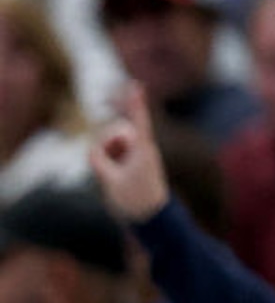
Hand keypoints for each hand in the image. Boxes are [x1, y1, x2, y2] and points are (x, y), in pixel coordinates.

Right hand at [88, 83, 169, 223]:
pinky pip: (114, 153)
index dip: (135, 102)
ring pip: (114, 143)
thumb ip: (99, 161)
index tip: (136, 84)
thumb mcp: (111, 181)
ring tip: (113, 174)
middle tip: (108, 164)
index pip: (138, 121)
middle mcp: (142, 148)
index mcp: (143, 150)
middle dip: (106, 141)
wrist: (153, 218)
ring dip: (106, 152)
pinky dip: (108, 159)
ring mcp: (138, 154)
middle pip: (117, 131)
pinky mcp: (133, 161)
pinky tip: (111, 175)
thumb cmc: (135, 200)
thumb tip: (93, 149)